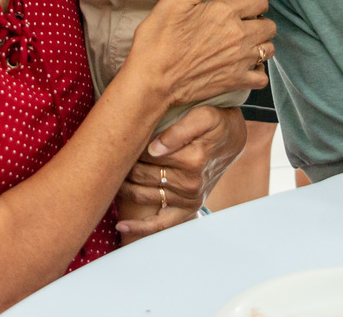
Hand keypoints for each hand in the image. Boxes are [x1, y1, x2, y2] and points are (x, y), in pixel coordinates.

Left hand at [115, 106, 245, 238]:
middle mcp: (190, 183)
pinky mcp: (188, 208)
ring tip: (110, 175)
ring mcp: (188, 198)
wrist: (233, 137)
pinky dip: (141, 227)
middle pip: (141, 175)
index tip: (119, 137)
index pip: (145, 154)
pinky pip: (161, 224)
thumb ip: (180, 129)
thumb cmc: (218, 121)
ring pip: (143, 195)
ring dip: (124, 187)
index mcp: (193, 159)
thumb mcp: (205, 115)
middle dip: (123, 165)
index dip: (129, 144)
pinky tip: (122, 226)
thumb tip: (154, 148)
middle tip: (109, 155)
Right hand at [125, 0, 275, 108]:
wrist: (152, 79)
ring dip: (261, 45)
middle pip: (270, 26)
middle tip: (246, 24)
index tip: (245, 5)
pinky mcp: (235, 82)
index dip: (255, 1)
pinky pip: (261, 78)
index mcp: (226, 13)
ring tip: (246, 44)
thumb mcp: (177, 0)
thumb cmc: (159, 38)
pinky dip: (257, 72)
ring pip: (268, 50)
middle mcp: (239, 36)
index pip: (260, 2)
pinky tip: (245, 67)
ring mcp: (240, 61)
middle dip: (261, 22)